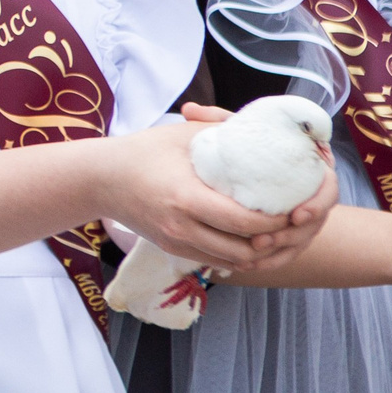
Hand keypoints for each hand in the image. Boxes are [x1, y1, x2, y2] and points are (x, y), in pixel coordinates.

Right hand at [98, 113, 334, 272]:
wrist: (99, 178)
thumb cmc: (142, 150)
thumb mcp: (184, 136)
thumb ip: (225, 134)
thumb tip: (265, 132)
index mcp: (186, 198)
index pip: (244, 222)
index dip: (276, 220)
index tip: (292, 206)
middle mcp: (181, 227)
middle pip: (243, 249)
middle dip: (273, 239)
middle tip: (290, 222)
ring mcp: (175, 242)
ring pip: (231, 260)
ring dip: (257, 251)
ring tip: (273, 232)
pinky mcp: (172, 248)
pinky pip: (214, 261)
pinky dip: (236, 254)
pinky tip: (248, 239)